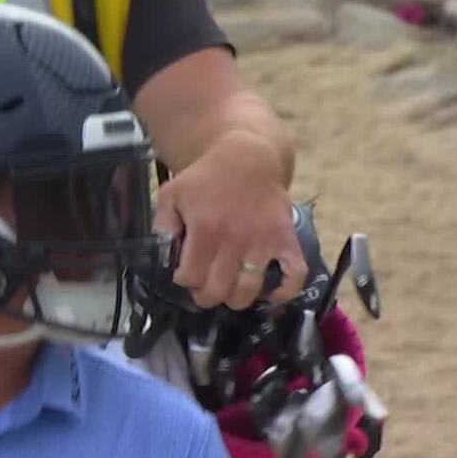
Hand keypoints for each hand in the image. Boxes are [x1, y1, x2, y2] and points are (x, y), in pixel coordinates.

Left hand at [152, 131, 305, 309]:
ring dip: (235, 299)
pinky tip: (269, 292)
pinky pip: (295, 274)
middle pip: (217, 291)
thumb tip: (164, 256)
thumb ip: (162, 225)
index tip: (185, 273)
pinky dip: (285, 291)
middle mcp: (235, 239)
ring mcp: (264, 241)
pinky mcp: (286, 239)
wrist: (247, 158)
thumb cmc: (206, 178)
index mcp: (205, 228)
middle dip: (205, 296)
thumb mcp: (172, 194)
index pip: (190, 277)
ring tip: (229, 290)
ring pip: (248, 290)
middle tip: (204, 288)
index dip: (184, 281)